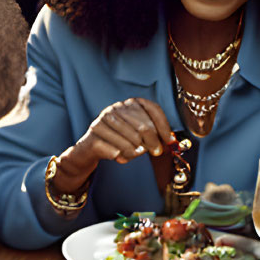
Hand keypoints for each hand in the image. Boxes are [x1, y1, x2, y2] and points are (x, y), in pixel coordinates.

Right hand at [54, 97, 175, 193]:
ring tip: (134, 155)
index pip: (153, 109)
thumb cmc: (118, 141)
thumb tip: (170, 141)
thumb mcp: (137, 135)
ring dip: (136, 151)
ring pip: (131, 140)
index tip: (169, 141)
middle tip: (155, 152)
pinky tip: (120, 156)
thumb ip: (153, 135)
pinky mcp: (94, 134)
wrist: (90, 148)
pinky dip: (122, 156)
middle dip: (153, 142)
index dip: (164, 126)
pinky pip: (116, 149)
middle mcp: (116, 108)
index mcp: (129, 104)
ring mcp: (103, 119)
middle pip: (144, 126)